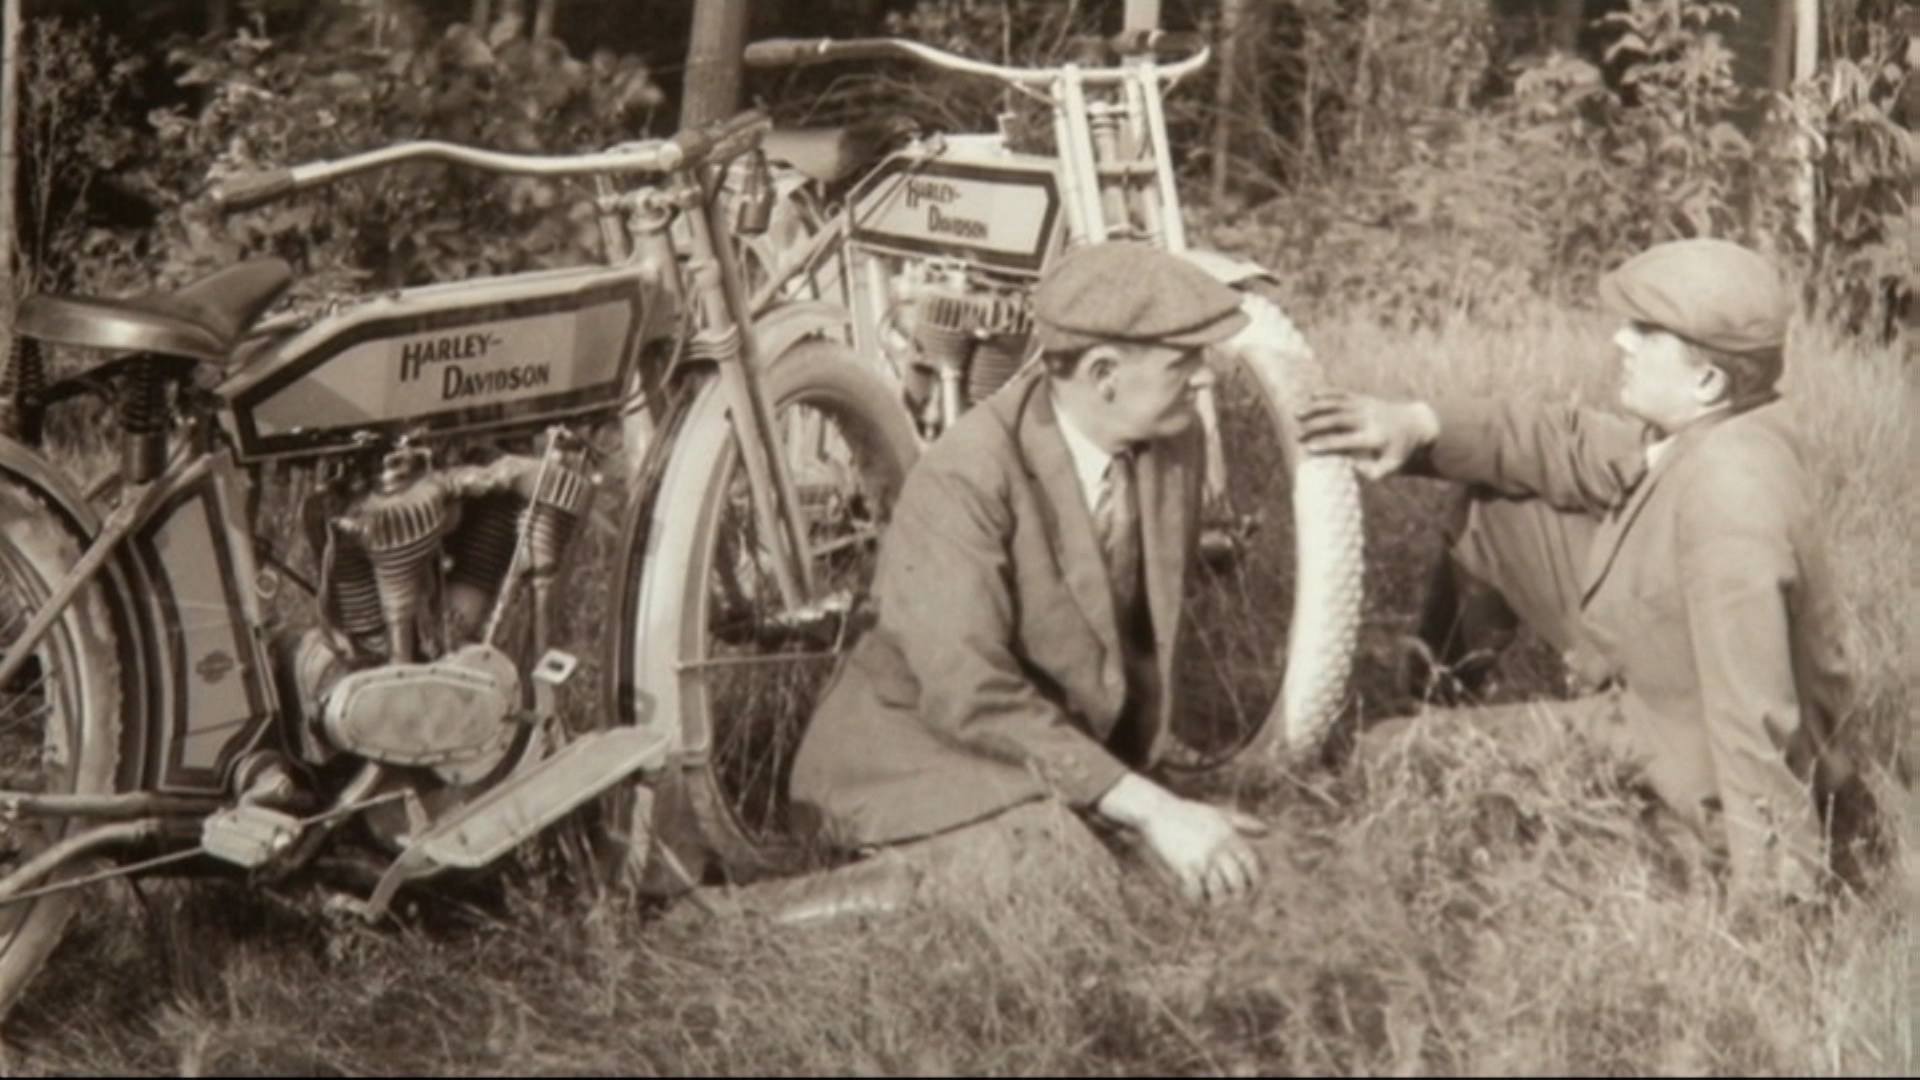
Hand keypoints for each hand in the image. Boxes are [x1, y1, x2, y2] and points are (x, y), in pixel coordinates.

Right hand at [1096, 774, 1266, 903]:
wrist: (1158, 810)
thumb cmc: (1190, 813)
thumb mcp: (1220, 813)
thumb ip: (1244, 821)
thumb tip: (1267, 829)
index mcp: (1229, 836)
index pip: (1250, 863)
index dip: (1254, 879)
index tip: (1251, 888)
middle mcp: (1219, 848)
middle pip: (1237, 881)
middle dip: (1236, 895)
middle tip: (1231, 900)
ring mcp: (1202, 858)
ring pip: (1218, 891)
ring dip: (1216, 900)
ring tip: (1212, 902)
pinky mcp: (1184, 866)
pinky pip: (1196, 892)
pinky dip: (1196, 899)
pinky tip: (1193, 898)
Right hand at [1295, 390, 1439, 480]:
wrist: (1416, 424)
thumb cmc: (1399, 450)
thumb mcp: (1392, 467)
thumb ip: (1372, 472)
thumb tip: (1351, 466)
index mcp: (1375, 437)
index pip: (1347, 441)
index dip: (1327, 444)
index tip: (1309, 448)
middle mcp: (1369, 418)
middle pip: (1338, 419)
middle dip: (1316, 425)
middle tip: (1298, 434)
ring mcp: (1366, 405)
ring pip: (1338, 403)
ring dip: (1316, 407)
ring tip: (1297, 413)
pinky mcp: (1363, 398)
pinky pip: (1343, 393)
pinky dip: (1327, 393)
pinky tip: (1311, 395)